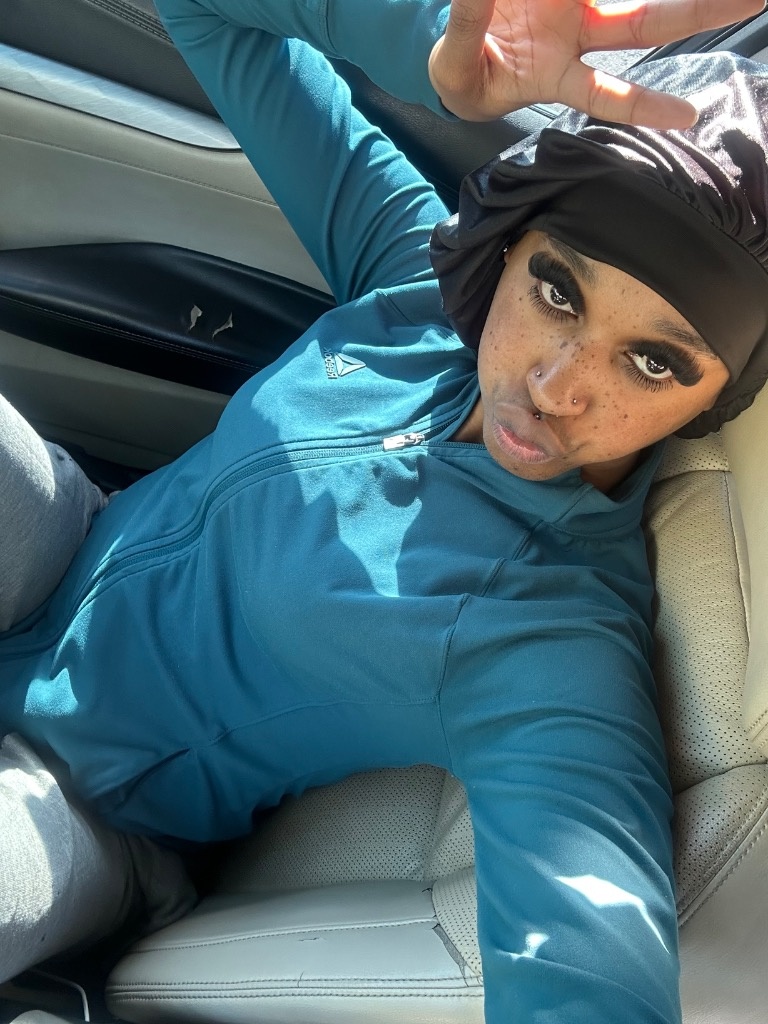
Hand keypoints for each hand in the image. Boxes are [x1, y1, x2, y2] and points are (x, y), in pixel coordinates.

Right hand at [428, 0, 764, 126]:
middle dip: (699, 9)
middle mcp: (576, 37)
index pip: (604, 94)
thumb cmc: (463, 74)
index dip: (642, 105)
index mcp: (554, 75)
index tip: (687, 116)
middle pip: (645, 24)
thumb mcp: (456, 66)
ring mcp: (573, 5)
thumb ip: (466, 26)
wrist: (455, 51)